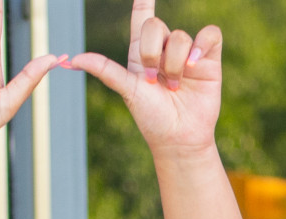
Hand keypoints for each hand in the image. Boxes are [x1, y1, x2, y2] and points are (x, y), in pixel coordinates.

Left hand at [65, 0, 223, 153]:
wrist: (179, 139)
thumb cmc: (151, 118)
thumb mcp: (127, 91)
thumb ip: (105, 70)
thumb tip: (75, 59)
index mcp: (141, 52)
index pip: (142, 16)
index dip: (143, 0)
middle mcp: (164, 49)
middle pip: (156, 25)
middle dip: (151, 52)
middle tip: (152, 79)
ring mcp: (187, 54)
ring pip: (180, 36)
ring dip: (174, 64)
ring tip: (174, 86)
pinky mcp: (208, 60)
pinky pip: (210, 35)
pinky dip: (201, 46)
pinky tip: (194, 65)